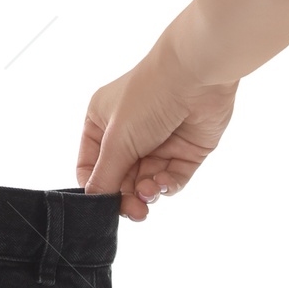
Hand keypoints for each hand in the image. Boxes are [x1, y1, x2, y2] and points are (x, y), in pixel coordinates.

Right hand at [78, 40, 236, 220]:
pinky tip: (164, 181)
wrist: (196, 76)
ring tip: (149, 192)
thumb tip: (93, 203)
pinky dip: (167, 185)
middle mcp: (128, 134)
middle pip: (121, 179)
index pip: (91, 166)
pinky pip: (172, 178)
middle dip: (126, 196)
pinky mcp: (185, 150)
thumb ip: (106, 176)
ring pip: (147, 182)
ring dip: (147, 192)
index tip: (103, 207)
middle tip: (133, 211)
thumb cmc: (148, 96)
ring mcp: (158, 143)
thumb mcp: (117, 139)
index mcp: (101, 123)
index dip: (96, 188)